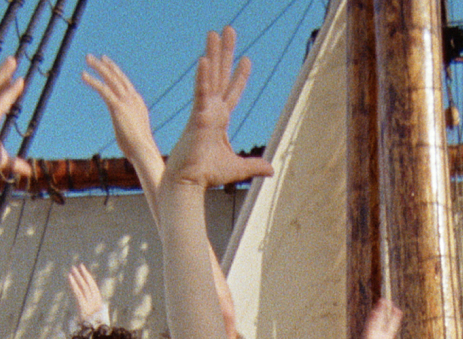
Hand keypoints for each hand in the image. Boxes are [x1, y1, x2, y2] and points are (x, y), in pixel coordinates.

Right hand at [0, 58, 33, 179]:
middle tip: (12, 59)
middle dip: (3, 73)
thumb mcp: (2, 159)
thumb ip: (15, 163)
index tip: (17, 79)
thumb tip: (29, 171)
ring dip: (3, 74)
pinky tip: (17, 82)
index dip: (8, 89)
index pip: (0, 99)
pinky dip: (8, 93)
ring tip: (12, 60)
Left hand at [67, 263, 104, 320]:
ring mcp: (90, 305)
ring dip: (78, 277)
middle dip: (84, 275)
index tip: (85, 273)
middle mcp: (96, 304)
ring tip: (72, 269)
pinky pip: (78, 293)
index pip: (94, 289)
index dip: (89, 280)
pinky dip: (74, 284)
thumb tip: (80, 319)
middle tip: (79, 266)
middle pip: (90, 286)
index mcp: (99, 306)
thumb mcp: (91, 325)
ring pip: (84, 287)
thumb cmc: (92, 335)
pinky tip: (70, 277)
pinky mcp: (83, 307)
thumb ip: (87, 319)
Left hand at [82, 55, 162, 181]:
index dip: (116, 72)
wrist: (143, 150)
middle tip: (97, 57)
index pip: (125, 84)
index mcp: (138, 103)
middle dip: (107, 65)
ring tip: (88, 58)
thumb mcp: (133, 133)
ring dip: (98, 67)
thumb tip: (125, 131)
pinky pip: (103, 89)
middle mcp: (133, 98)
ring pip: (111, 78)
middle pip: (118, 77)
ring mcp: (126, 101)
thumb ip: (127, 126)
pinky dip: (93, 81)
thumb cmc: (138, 148)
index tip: (107, 64)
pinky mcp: (118, 106)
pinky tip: (83, 75)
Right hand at [163, 28, 273, 189]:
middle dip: (225, 53)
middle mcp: (211, 110)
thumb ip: (254, 166)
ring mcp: (204, 111)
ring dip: (213, 54)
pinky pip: (201, 93)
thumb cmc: (207, 174)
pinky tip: (205, 60)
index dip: (240, 76)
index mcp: (219, 119)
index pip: (232, 92)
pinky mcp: (198, 117)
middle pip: (221, 76)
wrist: (190, 183)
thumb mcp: (238, 168)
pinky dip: (203, 77)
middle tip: (228, 31)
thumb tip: (271, 170)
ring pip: (211, 77)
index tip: (246, 59)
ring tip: (214, 33)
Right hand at [361, 297, 407, 338]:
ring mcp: (372, 337)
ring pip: (376, 321)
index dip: (394, 319)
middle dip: (384, 311)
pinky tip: (375, 311)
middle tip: (388, 301)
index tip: (398, 310)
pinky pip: (370, 326)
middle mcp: (377, 338)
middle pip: (382, 321)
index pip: (390, 328)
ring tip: (382, 301)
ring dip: (379, 311)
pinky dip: (372, 319)